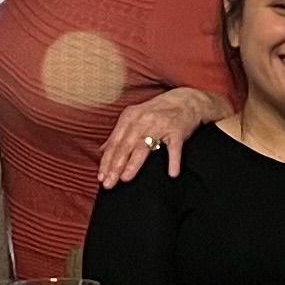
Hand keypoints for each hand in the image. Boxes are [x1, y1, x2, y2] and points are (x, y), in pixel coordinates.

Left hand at [97, 86, 222, 186]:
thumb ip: (119, 134)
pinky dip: (174, 160)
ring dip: (134, 163)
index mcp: (130, 117)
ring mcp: (160, 125)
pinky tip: (172, 173)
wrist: (185, 100)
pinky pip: (174, 147)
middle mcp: (142, 120)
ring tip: (125, 178)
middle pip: (125, 145)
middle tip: (108, 183)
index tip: (100, 177)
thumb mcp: (135, 118)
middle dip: (115, 165)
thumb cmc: (157, 112)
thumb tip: (102, 150)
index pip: (115, 142)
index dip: (106, 160)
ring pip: (144, 146)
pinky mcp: (177, 130)